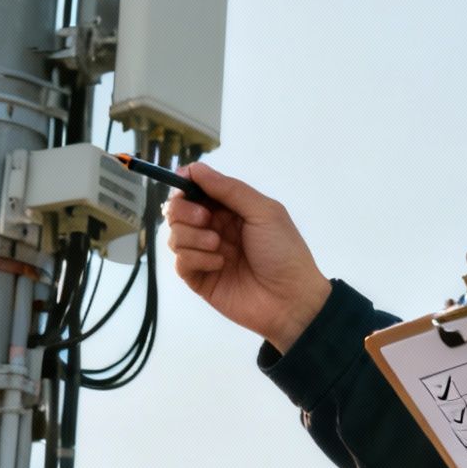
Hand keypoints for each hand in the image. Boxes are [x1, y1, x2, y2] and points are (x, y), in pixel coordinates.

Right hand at [164, 162, 332, 351]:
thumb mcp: (264, 212)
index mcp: (232, 210)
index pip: (196, 190)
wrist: (291, 300)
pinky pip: (180, 262)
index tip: (183, 182)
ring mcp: (205, 254)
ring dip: (193, 236)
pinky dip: (196, 258)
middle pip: (178, 210)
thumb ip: (229, 189)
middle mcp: (215, 229)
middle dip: (185, 210)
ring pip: (175, 235)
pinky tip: (219, 265)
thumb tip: (195, 167)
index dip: (186, 184)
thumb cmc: (284, 252)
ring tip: (219, 247)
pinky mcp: (199, 279)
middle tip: (206, 220)